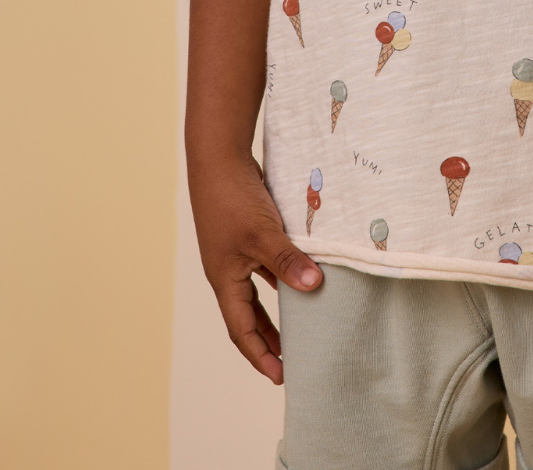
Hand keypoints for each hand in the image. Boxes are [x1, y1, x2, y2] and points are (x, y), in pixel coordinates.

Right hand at [190, 151, 323, 384]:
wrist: (218, 157)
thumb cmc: (232, 198)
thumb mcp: (262, 234)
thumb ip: (288, 261)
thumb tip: (315, 286)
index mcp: (225, 279)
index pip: (241, 329)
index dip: (260, 354)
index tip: (279, 376)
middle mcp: (228, 269)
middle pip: (247, 315)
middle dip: (267, 339)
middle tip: (289, 361)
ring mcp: (236, 250)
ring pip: (258, 289)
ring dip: (277, 307)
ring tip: (301, 324)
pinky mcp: (247, 231)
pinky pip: (266, 262)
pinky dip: (282, 273)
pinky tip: (301, 274)